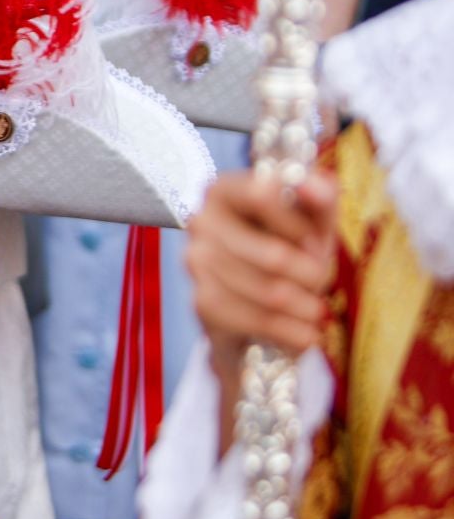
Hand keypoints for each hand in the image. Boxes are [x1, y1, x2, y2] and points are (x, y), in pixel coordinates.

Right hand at [187, 169, 336, 385]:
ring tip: (315, 309)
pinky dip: (292, 333)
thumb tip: (313, 184)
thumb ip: (319, 196)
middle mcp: (201, 221)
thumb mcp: (310, 220)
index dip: (300, 226)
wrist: (257, 302)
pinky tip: (303, 332)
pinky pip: (260, 321)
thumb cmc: (287, 248)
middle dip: (312, 275)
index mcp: (224, 190)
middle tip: (320, 280)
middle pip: (274, 256)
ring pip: (271, 293)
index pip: (263, 196)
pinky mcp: (203, 302)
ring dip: (307, 308)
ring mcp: (196, 263)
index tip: (315, 242)